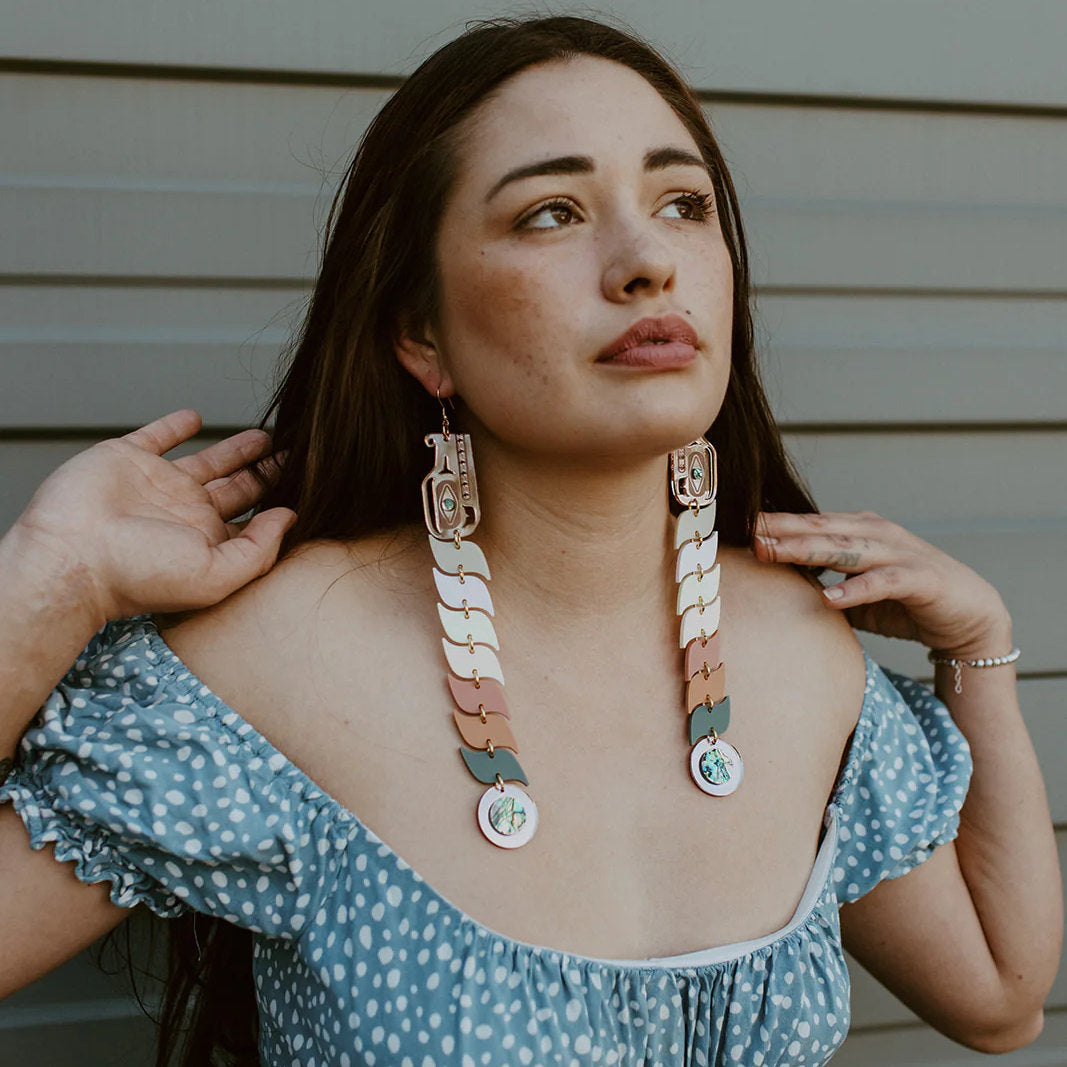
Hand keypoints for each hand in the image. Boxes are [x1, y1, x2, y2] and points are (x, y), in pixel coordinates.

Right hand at [10, 409, 296, 620]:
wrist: (72, 555)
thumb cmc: (139, 574)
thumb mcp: (216, 573)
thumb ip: (259, 548)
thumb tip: (289, 518)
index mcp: (209, 541)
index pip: (255, 521)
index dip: (281, 505)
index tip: (314, 488)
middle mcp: (186, 514)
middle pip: (239, 489)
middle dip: (268, 475)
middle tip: (299, 458)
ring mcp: (158, 486)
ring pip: (208, 461)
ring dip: (237, 450)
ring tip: (267, 438)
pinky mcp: (128, 459)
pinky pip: (157, 436)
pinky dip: (175, 425)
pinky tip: (196, 417)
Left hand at [753, 510, 1011, 657]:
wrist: (968, 616)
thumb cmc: (905, 602)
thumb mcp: (854, 592)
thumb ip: (821, 584)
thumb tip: (776, 590)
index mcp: (858, 531)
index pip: (808, 524)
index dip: (773, 525)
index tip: (736, 526)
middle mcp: (876, 534)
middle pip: (819, 529)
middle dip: (780, 530)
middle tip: (744, 533)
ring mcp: (899, 553)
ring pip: (845, 548)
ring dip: (806, 550)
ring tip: (772, 551)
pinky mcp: (919, 579)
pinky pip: (882, 583)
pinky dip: (855, 590)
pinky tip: (830, 598)